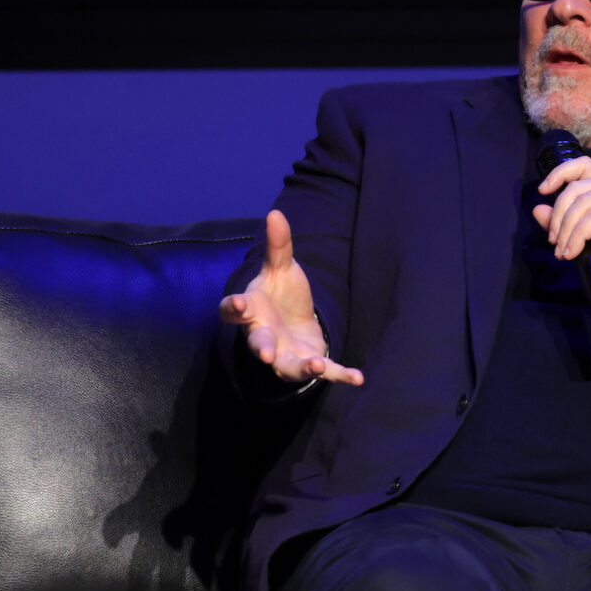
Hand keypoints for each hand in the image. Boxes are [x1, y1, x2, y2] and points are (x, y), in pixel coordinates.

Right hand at [218, 210, 363, 385]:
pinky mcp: (309, 360)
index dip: (233, 309)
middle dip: (262, 348)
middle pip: (258, 344)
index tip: (237, 304)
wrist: (293, 320)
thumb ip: (278, 245)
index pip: (232, 312)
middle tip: (265, 354)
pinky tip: (358, 377)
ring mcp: (285, 353)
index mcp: (251, 311)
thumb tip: (276, 213)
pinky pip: (325, 371)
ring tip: (316, 366)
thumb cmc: (279, 293)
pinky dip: (341, 375)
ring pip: (288, 367)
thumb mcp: (280, 267)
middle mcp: (264, 336)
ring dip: (301, 368)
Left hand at [533, 157, 590, 292]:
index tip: (543, 191)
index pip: (582, 165)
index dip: (559, 173)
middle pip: (575, 186)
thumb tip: (538, 209)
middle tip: (553, 243)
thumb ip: (566, 225)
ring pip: (583, 200)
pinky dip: (579, 235)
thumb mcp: (588, 243)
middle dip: (558, 215)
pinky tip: (574, 252)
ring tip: (563, 253)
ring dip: (566, 229)